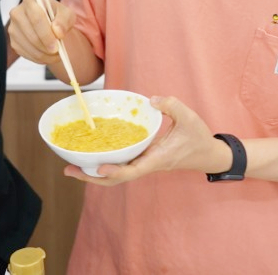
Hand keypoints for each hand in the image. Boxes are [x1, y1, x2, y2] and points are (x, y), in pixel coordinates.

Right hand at [8, 0, 74, 65]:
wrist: (50, 23)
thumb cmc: (58, 16)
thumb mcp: (67, 14)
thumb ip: (64, 20)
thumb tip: (57, 32)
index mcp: (30, 1)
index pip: (36, 18)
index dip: (46, 35)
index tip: (56, 46)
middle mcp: (17, 13)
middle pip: (31, 35)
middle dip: (46, 47)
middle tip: (58, 54)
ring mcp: (13, 28)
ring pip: (28, 46)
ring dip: (44, 55)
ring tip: (56, 56)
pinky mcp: (13, 41)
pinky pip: (25, 54)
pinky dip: (38, 58)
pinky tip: (47, 56)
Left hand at [63, 95, 231, 185]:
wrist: (208, 154)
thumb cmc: (199, 137)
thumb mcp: (189, 117)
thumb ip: (171, 106)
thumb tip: (151, 100)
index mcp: (157, 159)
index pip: (133, 170)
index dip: (115, 171)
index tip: (98, 168)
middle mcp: (148, 164)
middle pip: (117, 178)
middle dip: (92, 177)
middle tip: (69, 170)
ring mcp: (145, 164)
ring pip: (117, 174)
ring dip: (94, 174)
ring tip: (72, 167)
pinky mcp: (144, 159)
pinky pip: (122, 165)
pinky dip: (105, 164)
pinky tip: (92, 157)